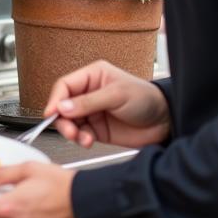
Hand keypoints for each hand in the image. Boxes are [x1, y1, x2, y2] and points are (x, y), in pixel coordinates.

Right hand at [43, 59, 170, 149]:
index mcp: (93, 76)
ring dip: (71, 131)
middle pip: (63, 105)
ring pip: (69, 122)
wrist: (166, 122)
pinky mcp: (97, 129)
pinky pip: (80, 134)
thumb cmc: (147, 99)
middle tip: (68, 130)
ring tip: (80, 138)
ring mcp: (92, 112)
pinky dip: (80, 139)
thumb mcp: (117, 95)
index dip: (55, 99)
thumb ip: (89, 102)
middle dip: (63, 119)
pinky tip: (88, 141)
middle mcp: (89, 93)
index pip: (65, 86)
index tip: (51, 113)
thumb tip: (63, 107)